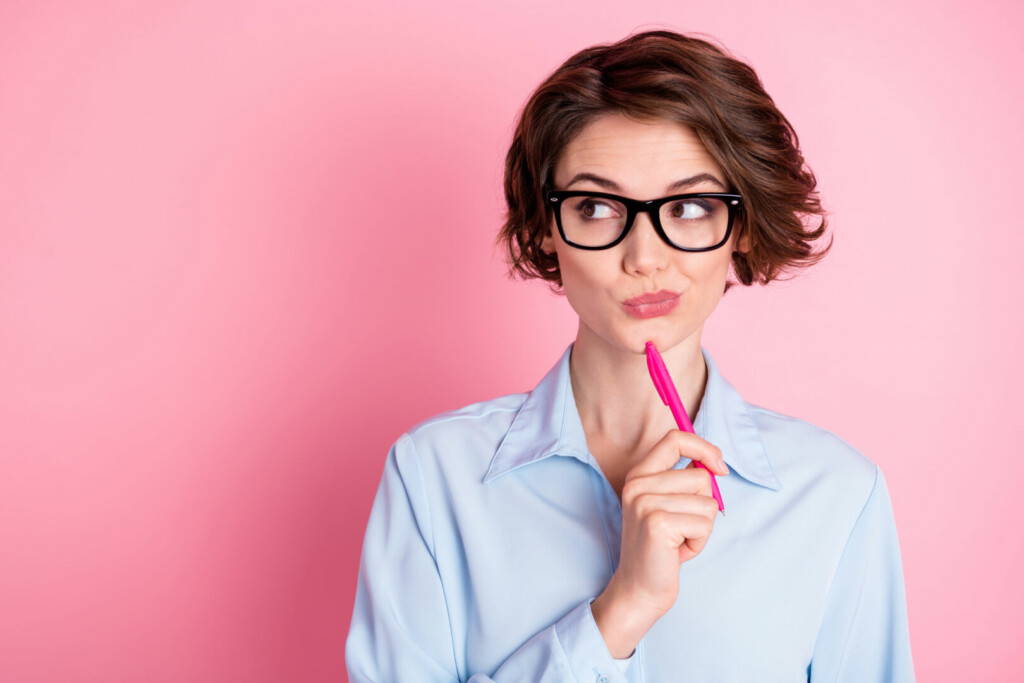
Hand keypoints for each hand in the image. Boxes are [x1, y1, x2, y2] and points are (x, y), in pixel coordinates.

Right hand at [608, 428, 728, 618]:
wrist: (639, 589)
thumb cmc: (662, 548)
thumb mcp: (667, 505)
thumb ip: (683, 481)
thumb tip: (714, 464)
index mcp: (638, 474)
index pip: (675, 439)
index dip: (704, 448)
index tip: (719, 467)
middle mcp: (637, 484)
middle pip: (700, 476)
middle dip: (703, 505)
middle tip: (681, 527)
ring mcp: (645, 502)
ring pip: (707, 502)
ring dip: (702, 527)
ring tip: (679, 540)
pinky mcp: (658, 523)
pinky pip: (704, 524)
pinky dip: (699, 541)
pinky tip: (678, 552)